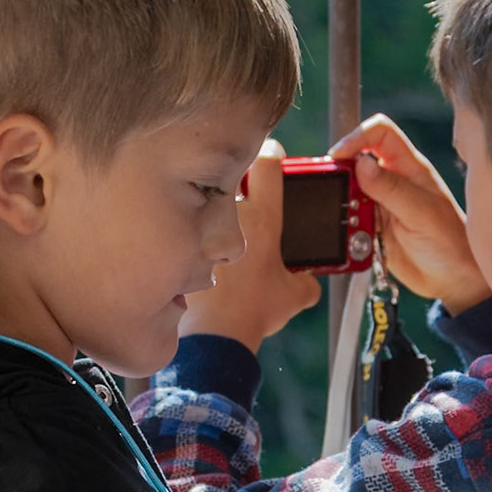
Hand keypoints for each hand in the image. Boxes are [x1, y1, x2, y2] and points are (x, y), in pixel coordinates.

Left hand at [179, 139, 321, 350]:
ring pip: (206, 199)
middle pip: (232, 174)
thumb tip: (309, 281)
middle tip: (245, 190)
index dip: (273, 156)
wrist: (217, 335)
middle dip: (238, 177)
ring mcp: (202, 227)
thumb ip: (307, 281)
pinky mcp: (182, 246)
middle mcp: (232, 215)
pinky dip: (193, 235)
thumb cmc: (256, 311)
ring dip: (212, 206)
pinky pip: (187, 229)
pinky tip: (202, 253)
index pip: (268, 163)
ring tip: (218, 224)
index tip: (273, 160)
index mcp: (264, 219)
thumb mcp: (294, 297)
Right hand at [329, 114, 491, 313]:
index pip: (380, 134)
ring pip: (346, 193)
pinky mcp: (370, 229)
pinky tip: (355, 242)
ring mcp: (379, 205)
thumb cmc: (452, 243)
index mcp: (409, 168)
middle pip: (354, 162)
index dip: (357, 137)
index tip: (340, 157)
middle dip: (341, 176)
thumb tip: (361, 163)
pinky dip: (343, 231)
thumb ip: (392, 189)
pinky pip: (346, 222)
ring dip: (342, 208)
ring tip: (353, 225)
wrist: (453, 281)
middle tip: (336, 195)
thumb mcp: (423, 213)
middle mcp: (391, 182)